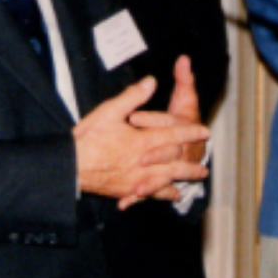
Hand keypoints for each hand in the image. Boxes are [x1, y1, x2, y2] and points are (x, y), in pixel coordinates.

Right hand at [73, 75, 208, 210]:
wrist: (72, 166)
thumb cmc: (89, 136)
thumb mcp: (109, 110)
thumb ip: (133, 96)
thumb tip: (151, 82)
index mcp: (142, 141)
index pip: (171, 135)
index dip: (189, 132)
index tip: (204, 131)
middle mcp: (144, 163)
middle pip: (175, 164)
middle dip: (191, 164)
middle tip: (205, 165)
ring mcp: (136, 179)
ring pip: (167, 181)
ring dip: (183, 179)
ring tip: (195, 180)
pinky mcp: (126, 190)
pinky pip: (151, 195)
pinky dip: (164, 194)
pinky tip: (171, 194)